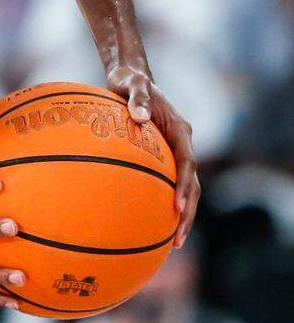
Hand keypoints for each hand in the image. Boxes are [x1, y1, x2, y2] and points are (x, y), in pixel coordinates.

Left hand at [107, 66, 199, 247]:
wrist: (130, 78)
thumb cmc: (131, 82)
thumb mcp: (133, 84)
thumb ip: (137, 98)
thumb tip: (138, 117)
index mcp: (180, 132)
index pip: (188, 165)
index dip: (184, 187)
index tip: (178, 207)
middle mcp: (181, 145)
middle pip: (191, 185)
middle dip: (188, 213)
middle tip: (178, 239)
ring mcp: (173, 153)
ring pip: (183, 189)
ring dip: (181, 215)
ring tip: (172, 244)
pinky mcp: (162, 158)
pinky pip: (164, 184)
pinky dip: (161, 204)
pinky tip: (148, 225)